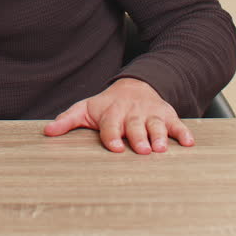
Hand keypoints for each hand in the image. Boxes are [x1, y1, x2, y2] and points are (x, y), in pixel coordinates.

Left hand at [42, 78, 193, 153]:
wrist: (135, 86)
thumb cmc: (107, 105)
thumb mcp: (85, 109)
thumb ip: (67, 120)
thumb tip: (47, 132)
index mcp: (112, 112)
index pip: (110, 125)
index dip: (112, 135)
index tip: (114, 147)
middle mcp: (132, 113)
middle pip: (135, 126)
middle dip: (138, 137)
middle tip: (142, 150)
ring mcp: (150, 114)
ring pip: (156, 125)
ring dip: (160, 136)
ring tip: (161, 148)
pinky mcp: (167, 115)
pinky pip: (177, 124)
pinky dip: (184, 132)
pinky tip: (189, 143)